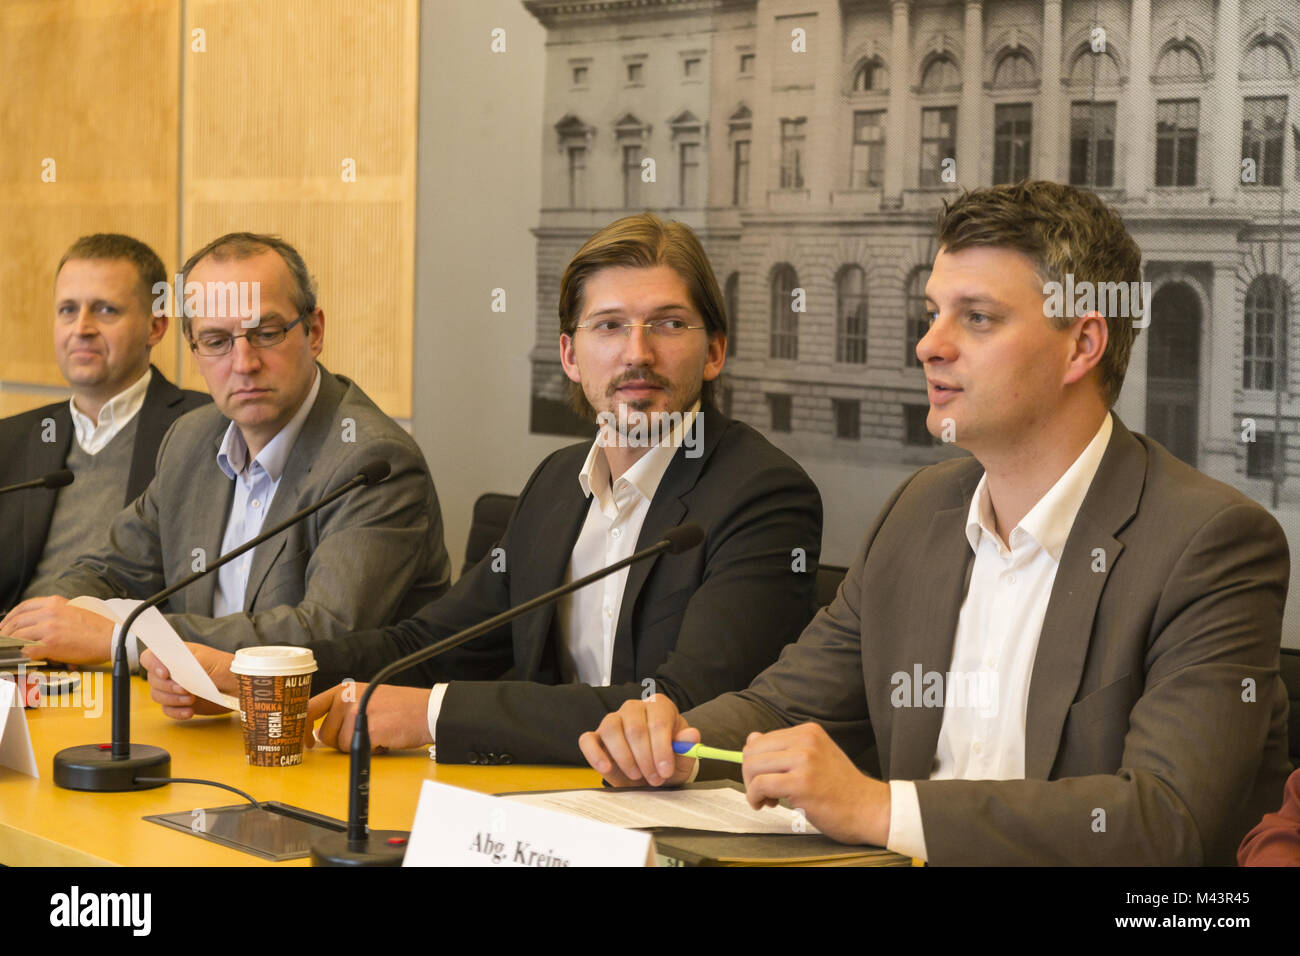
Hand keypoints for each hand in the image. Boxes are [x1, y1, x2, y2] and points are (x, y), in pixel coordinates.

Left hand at [0, 596, 112, 663]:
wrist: (111, 638)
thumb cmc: (97, 628)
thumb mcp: (74, 610)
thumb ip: (55, 612)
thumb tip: (40, 623)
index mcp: (55, 602)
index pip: (23, 606)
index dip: (10, 617)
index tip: (6, 625)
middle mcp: (49, 612)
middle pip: (17, 621)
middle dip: (5, 632)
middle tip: (3, 639)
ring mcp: (49, 628)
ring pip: (17, 635)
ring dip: (10, 644)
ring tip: (9, 650)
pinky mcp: (50, 644)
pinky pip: (26, 649)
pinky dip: (21, 654)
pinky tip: (22, 657)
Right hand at [141, 644, 235, 718]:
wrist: (238, 687)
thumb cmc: (226, 668)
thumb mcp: (209, 662)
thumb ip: (189, 664)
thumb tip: (172, 670)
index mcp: (176, 655)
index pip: (150, 656)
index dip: (153, 664)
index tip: (165, 673)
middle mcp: (172, 671)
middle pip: (152, 679)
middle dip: (167, 686)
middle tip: (185, 689)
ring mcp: (174, 688)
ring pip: (158, 695)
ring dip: (172, 699)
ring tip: (191, 699)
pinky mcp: (179, 703)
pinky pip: (167, 710)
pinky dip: (176, 712)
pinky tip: (189, 711)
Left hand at [306, 682, 433, 752]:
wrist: (426, 710)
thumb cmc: (399, 708)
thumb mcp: (365, 698)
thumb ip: (341, 711)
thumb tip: (316, 733)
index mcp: (343, 689)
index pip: (309, 708)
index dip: (302, 729)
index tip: (305, 742)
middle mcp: (346, 697)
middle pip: (325, 734)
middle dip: (342, 740)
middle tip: (364, 732)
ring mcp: (355, 711)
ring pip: (340, 744)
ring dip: (357, 745)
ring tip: (376, 732)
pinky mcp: (366, 727)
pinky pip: (355, 749)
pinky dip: (368, 749)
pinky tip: (383, 738)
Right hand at [578, 695, 699, 786]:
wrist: (652, 773)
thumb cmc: (668, 761)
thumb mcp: (683, 759)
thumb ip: (687, 747)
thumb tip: (692, 736)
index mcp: (659, 707)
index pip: (658, 722)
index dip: (662, 748)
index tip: (666, 770)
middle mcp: (634, 708)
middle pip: (635, 728)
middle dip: (646, 758)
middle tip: (655, 779)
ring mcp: (612, 720)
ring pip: (611, 729)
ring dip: (624, 757)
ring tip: (636, 775)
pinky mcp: (595, 737)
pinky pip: (587, 740)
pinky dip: (594, 754)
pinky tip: (606, 768)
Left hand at [740, 722, 890, 845]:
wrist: (870, 809)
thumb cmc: (841, 788)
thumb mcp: (814, 758)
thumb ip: (784, 748)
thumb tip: (751, 739)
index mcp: (808, 732)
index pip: (762, 739)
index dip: (756, 762)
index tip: (766, 778)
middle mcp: (806, 740)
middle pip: (753, 751)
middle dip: (750, 775)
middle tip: (763, 793)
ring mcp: (805, 760)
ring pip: (752, 766)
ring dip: (752, 788)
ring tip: (768, 800)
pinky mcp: (801, 783)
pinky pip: (760, 785)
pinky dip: (755, 797)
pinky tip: (767, 804)